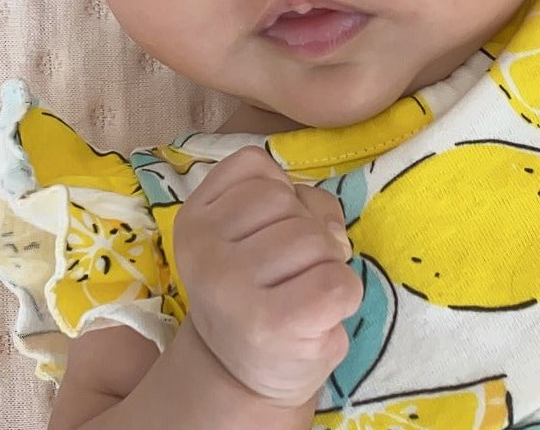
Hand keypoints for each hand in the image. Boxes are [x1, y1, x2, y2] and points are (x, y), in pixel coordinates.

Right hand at [173, 145, 362, 409]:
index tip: (265, 231)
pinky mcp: (273, 321)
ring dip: (328, 262)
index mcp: (193, 219)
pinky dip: (346, 294)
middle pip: (288, 200)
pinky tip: (320, 314)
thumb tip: (328, 228)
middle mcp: (203, 250)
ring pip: (316, 237)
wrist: (243, 375)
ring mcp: (234, 286)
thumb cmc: (259, 289)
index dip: (277, 191)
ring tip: (303, 291)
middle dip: (307, 228)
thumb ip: (291, 198)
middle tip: (290, 270)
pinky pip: (338, 280)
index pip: (253, 164)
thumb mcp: (255, 231)